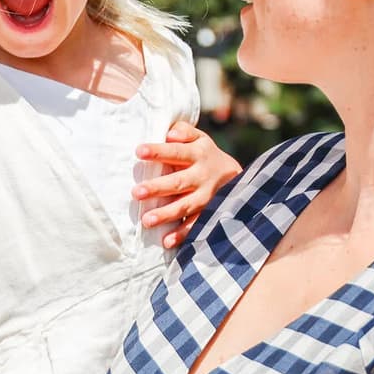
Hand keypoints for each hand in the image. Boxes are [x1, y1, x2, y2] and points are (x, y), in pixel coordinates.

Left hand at [133, 121, 242, 248]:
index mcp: (198, 154)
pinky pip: (196, 225)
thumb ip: (184, 132)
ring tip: (147, 220)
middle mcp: (202, 176)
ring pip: (186, 206)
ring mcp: (206, 197)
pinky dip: (182, 234)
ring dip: (167, 213)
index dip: (158, 151)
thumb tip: (169, 134)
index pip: (176, 152)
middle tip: (137, 192)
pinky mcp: (209, 214)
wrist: (236, 177)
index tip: (139, 151)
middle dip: (158, 187)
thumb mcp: (199, 138)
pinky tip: (166, 241)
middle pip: (179, 182)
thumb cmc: (205, 154)